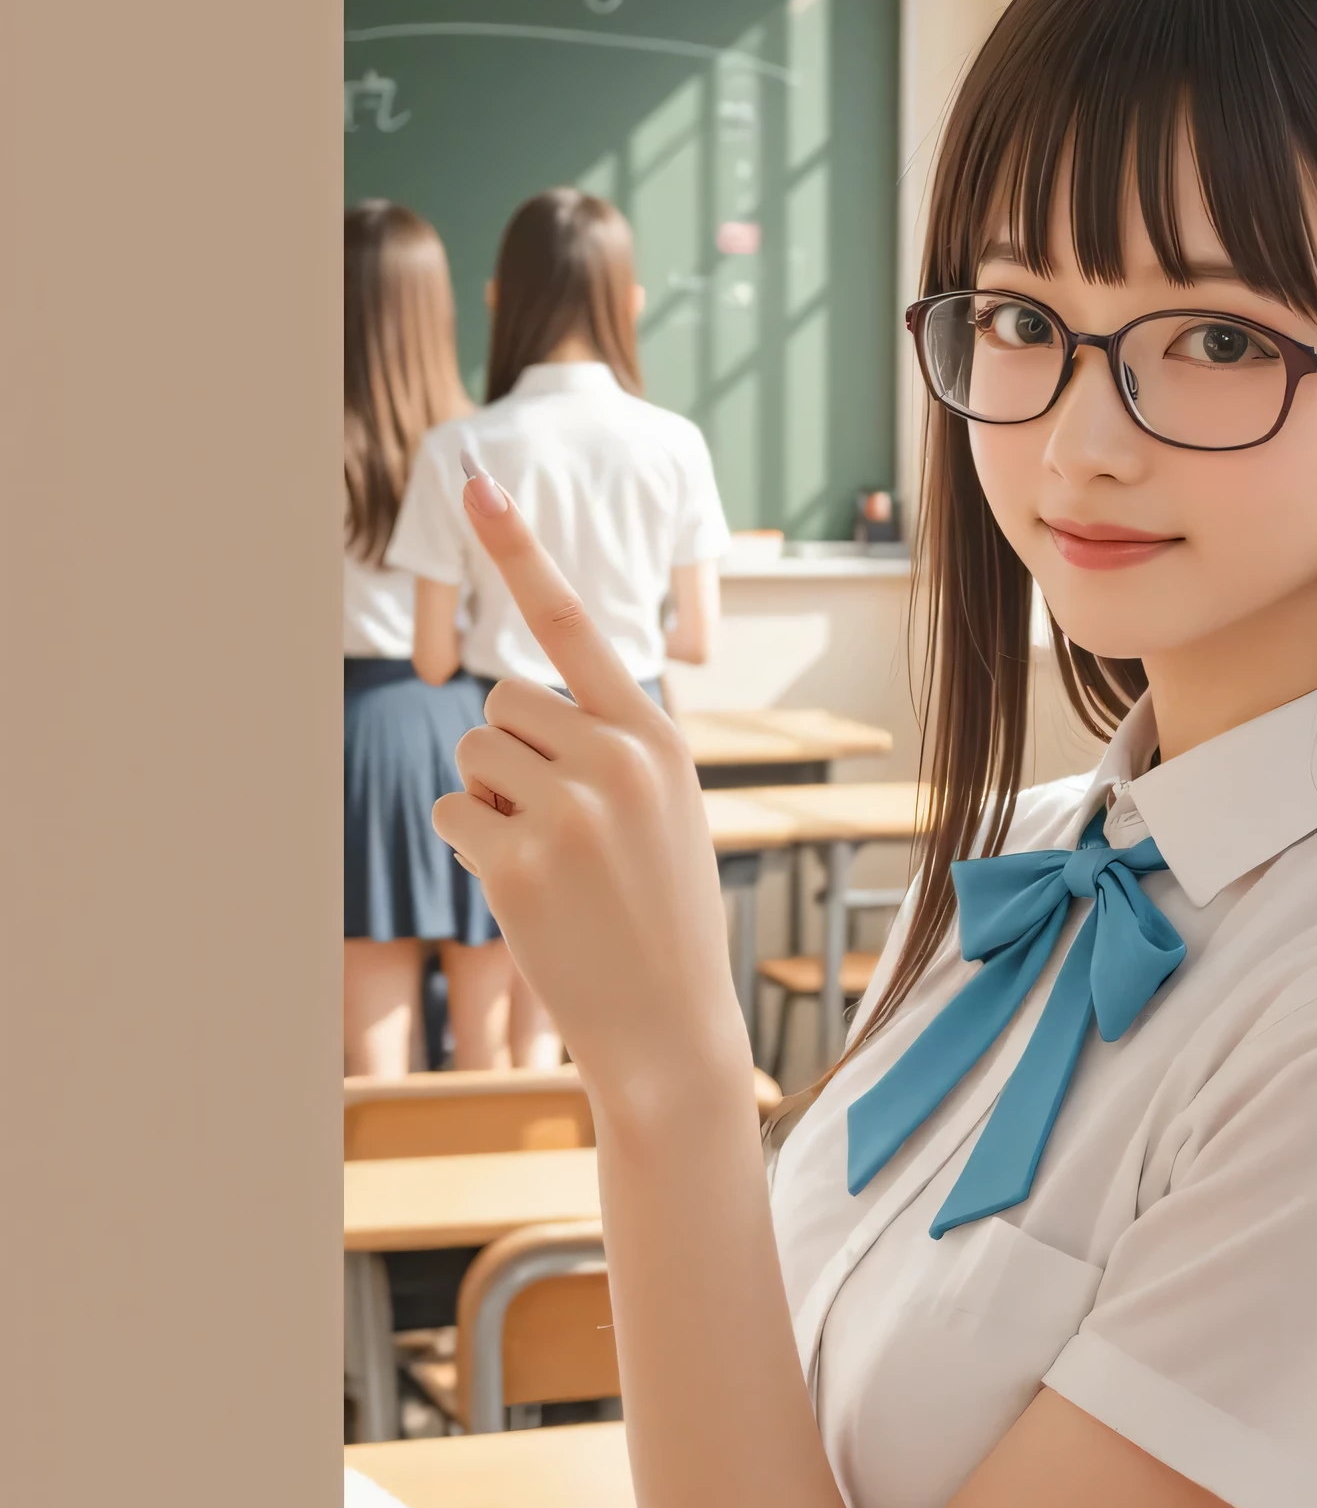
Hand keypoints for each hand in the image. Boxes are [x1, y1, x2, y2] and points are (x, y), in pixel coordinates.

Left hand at [431, 464, 747, 1115]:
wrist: (672, 1027)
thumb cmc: (665, 913)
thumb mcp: (667, 811)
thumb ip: (610, 746)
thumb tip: (506, 708)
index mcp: (657, 736)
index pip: (576, 624)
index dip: (519, 550)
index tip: (476, 480)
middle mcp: (617, 758)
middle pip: (502, 701)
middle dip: (510, 753)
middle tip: (561, 826)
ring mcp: (570, 809)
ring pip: (473, 751)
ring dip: (489, 799)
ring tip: (550, 860)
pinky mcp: (519, 860)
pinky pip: (453, 811)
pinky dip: (470, 844)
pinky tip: (525, 890)